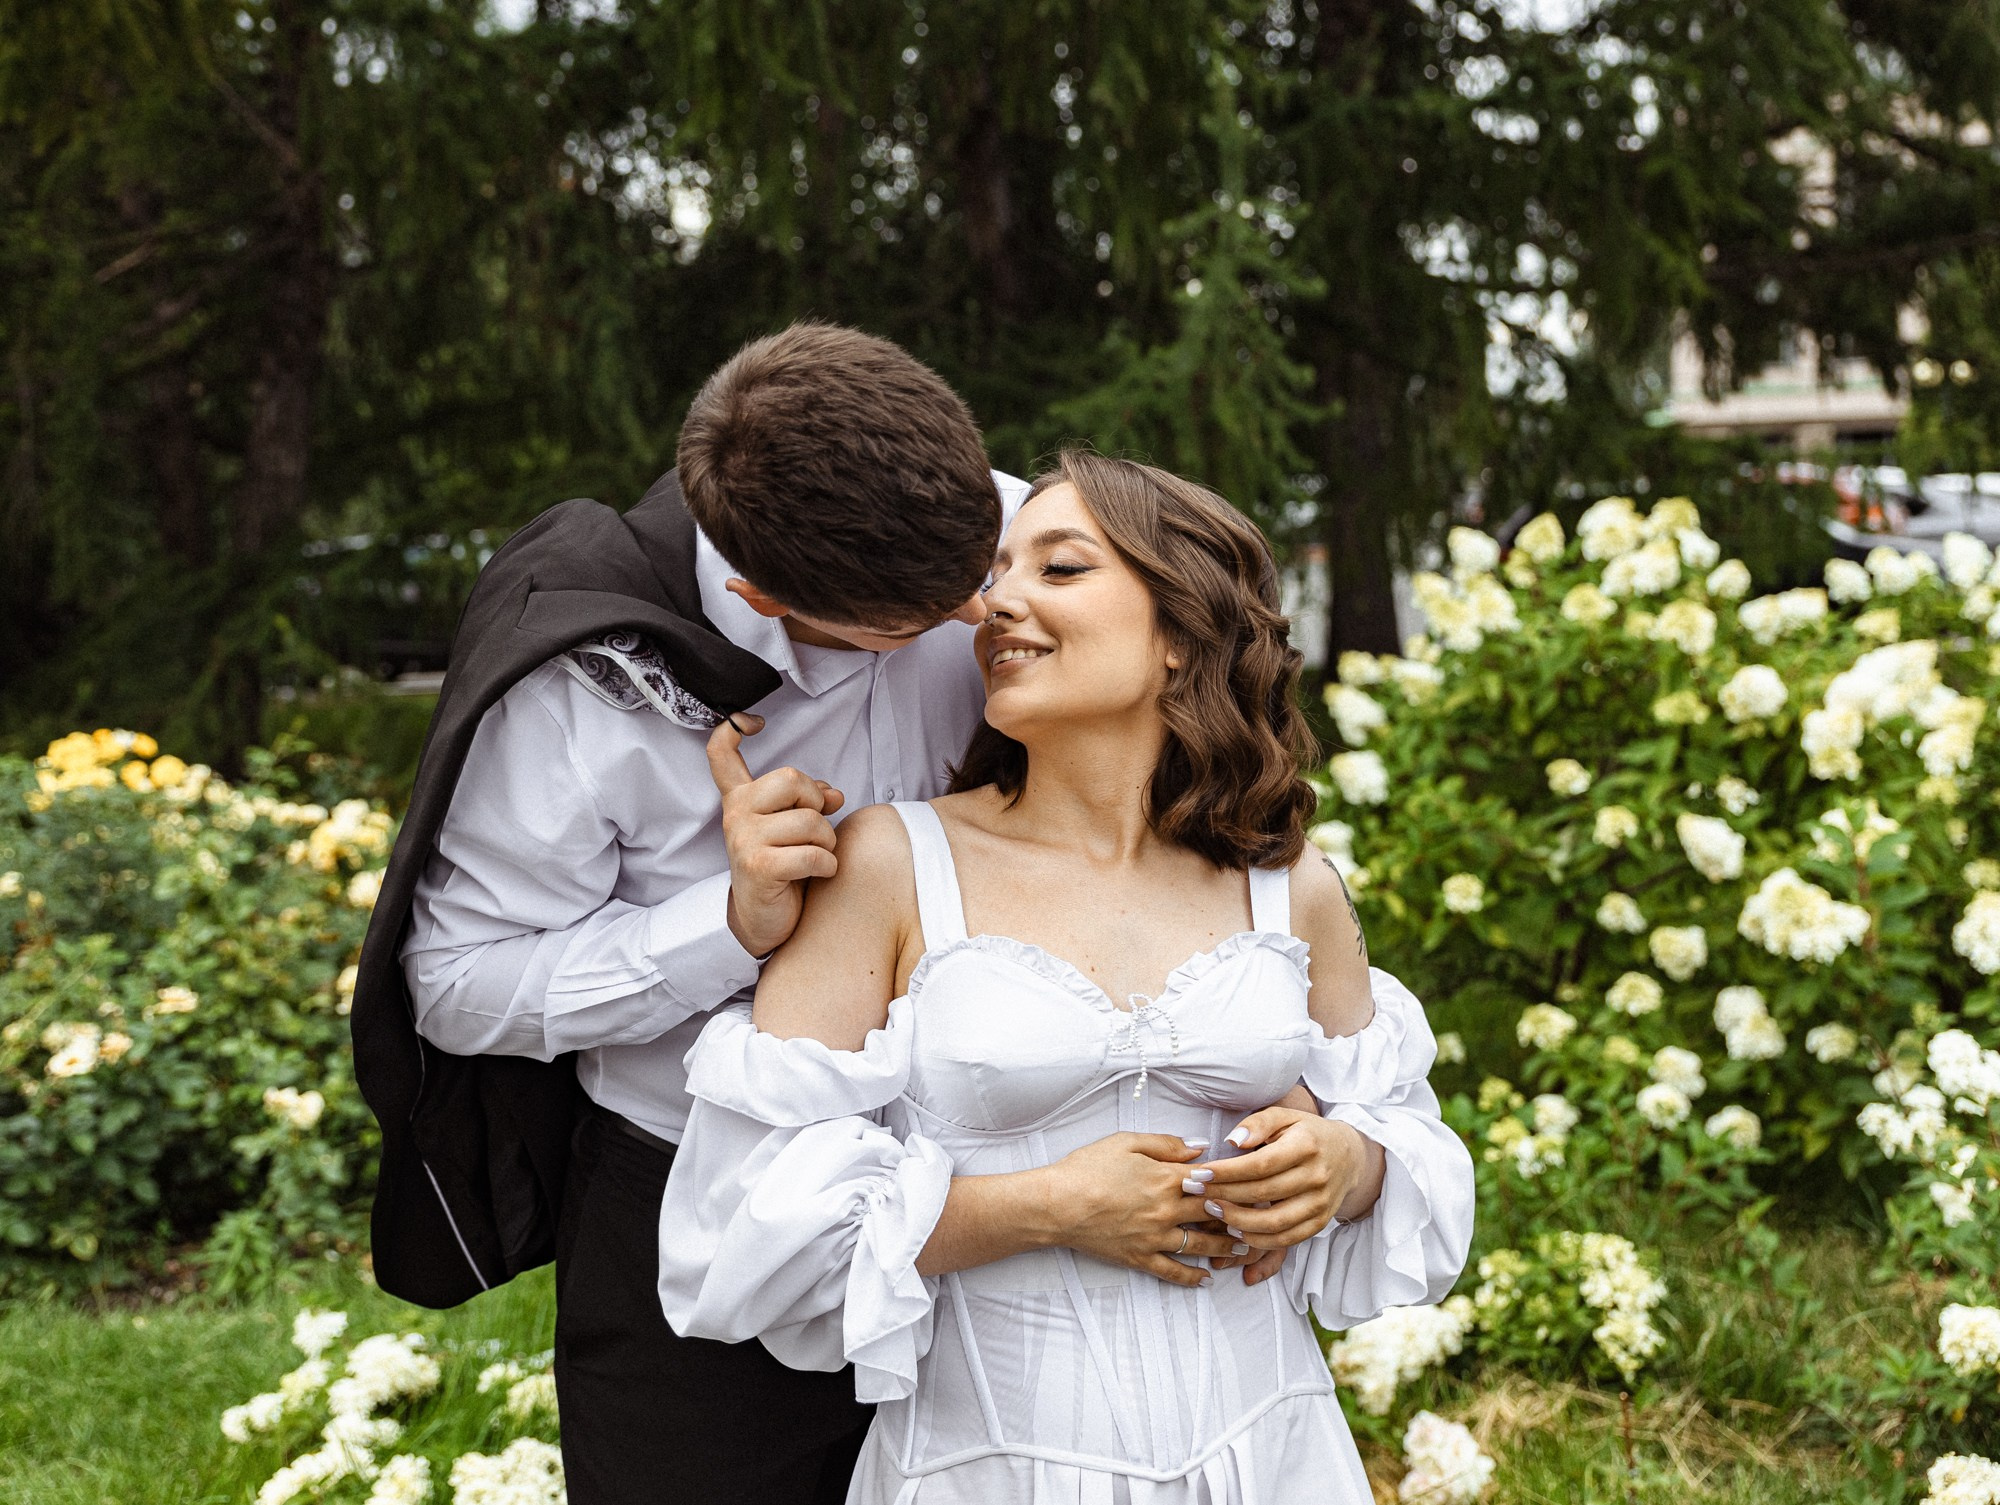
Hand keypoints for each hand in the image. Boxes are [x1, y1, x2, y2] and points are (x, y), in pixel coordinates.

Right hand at [705, 715, 844, 957]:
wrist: (766, 921)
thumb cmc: (784, 870)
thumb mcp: (793, 828)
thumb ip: (808, 802)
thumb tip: (834, 793)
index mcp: (741, 799)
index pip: (721, 754)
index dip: (734, 728)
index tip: (752, 721)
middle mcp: (736, 814)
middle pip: (791, 779)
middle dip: (818, 803)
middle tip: (816, 829)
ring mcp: (743, 840)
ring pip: (810, 821)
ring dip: (828, 842)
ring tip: (818, 856)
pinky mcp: (758, 867)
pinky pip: (813, 855)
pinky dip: (828, 865)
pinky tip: (820, 874)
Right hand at [1037, 1133, 1248, 1287]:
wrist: (1057, 1204)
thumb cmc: (1087, 1168)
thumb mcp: (1126, 1142)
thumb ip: (1167, 1145)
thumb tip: (1200, 1149)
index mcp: (1165, 1178)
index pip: (1212, 1179)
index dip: (1237, 1180)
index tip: (1258, 1182)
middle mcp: (1166, 1210)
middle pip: (1213, 1213)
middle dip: (1241, 1215)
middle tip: (1264, 1217)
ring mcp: (1154, 1238)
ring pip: (1201, 1245)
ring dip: (1226, 1247)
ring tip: (1246, 1248)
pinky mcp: (1140, 1258)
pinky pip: (1173, 1272)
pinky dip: (1192, 1278)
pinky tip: (1206, 1280)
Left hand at [1197, 1108, 1383, 1262]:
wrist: (1349, 1156)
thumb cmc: (1306, 1133)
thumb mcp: (1285, 1116)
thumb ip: (1258, 1123)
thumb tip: (1234, 1141)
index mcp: (1306, 1146)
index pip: (1260, 1164)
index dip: (1228, 1172)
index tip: (1201, 1173)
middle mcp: (1317, 1176)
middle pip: (1264, 1193)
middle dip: (1224, 1195)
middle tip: (1196, 1193)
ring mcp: (1320, 1203)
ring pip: (1275, 1223)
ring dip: (1238, 1222)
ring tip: (1213, 1212)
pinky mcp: (1320, 1223)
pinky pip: (1287, 1239)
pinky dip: (1260, 1241)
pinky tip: (1237, 1232)